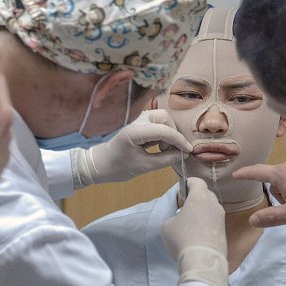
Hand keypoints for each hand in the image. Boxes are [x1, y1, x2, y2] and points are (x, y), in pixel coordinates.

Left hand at [74, 109, 191, 186]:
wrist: (97, 164)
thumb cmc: (117, 167)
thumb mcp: (143, 166)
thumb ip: (166, 159)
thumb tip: (183, 154)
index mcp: (134, 130)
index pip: (164, 130)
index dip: (179, 140)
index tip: (188, 151)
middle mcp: (135, 119)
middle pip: (164, 118)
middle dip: (172, 134)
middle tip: (170, 152)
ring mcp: (135, 118)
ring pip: (160, 118)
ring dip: (167, 132)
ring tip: (162, 150)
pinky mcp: (136, 121)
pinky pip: (155, 122)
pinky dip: (161, 132)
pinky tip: (157, 145)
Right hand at [162, 177, 227, 285]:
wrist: (202, 261)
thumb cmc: (181, 238)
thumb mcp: (167, 224)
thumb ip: (175, 216)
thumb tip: (182, 219)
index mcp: (200, 197)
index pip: (197, 181)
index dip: (189, 183)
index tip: (183, 190)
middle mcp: (214, 204)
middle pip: (206, 194)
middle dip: (196, 197)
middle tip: (186, 208)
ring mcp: (221, 218)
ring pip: (211, 208)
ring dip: (203, 212)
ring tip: (192, 223)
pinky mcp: (224, 232)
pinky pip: (214, 222)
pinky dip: (207, 224)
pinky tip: (198, 235)